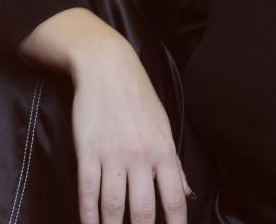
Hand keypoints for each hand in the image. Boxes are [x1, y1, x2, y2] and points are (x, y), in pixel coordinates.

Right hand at [69, 40, 194, 223]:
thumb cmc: (138, 97)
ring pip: (113, 206)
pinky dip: (88, 214)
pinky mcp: (88, 151)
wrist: (107, 68)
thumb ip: (175, 165)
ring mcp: (113, 155)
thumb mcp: (164, 128)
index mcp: (164, 152)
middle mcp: (141, 157)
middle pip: (143, 211)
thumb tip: (188, 194)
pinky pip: (87, 191)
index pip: (175, 200)